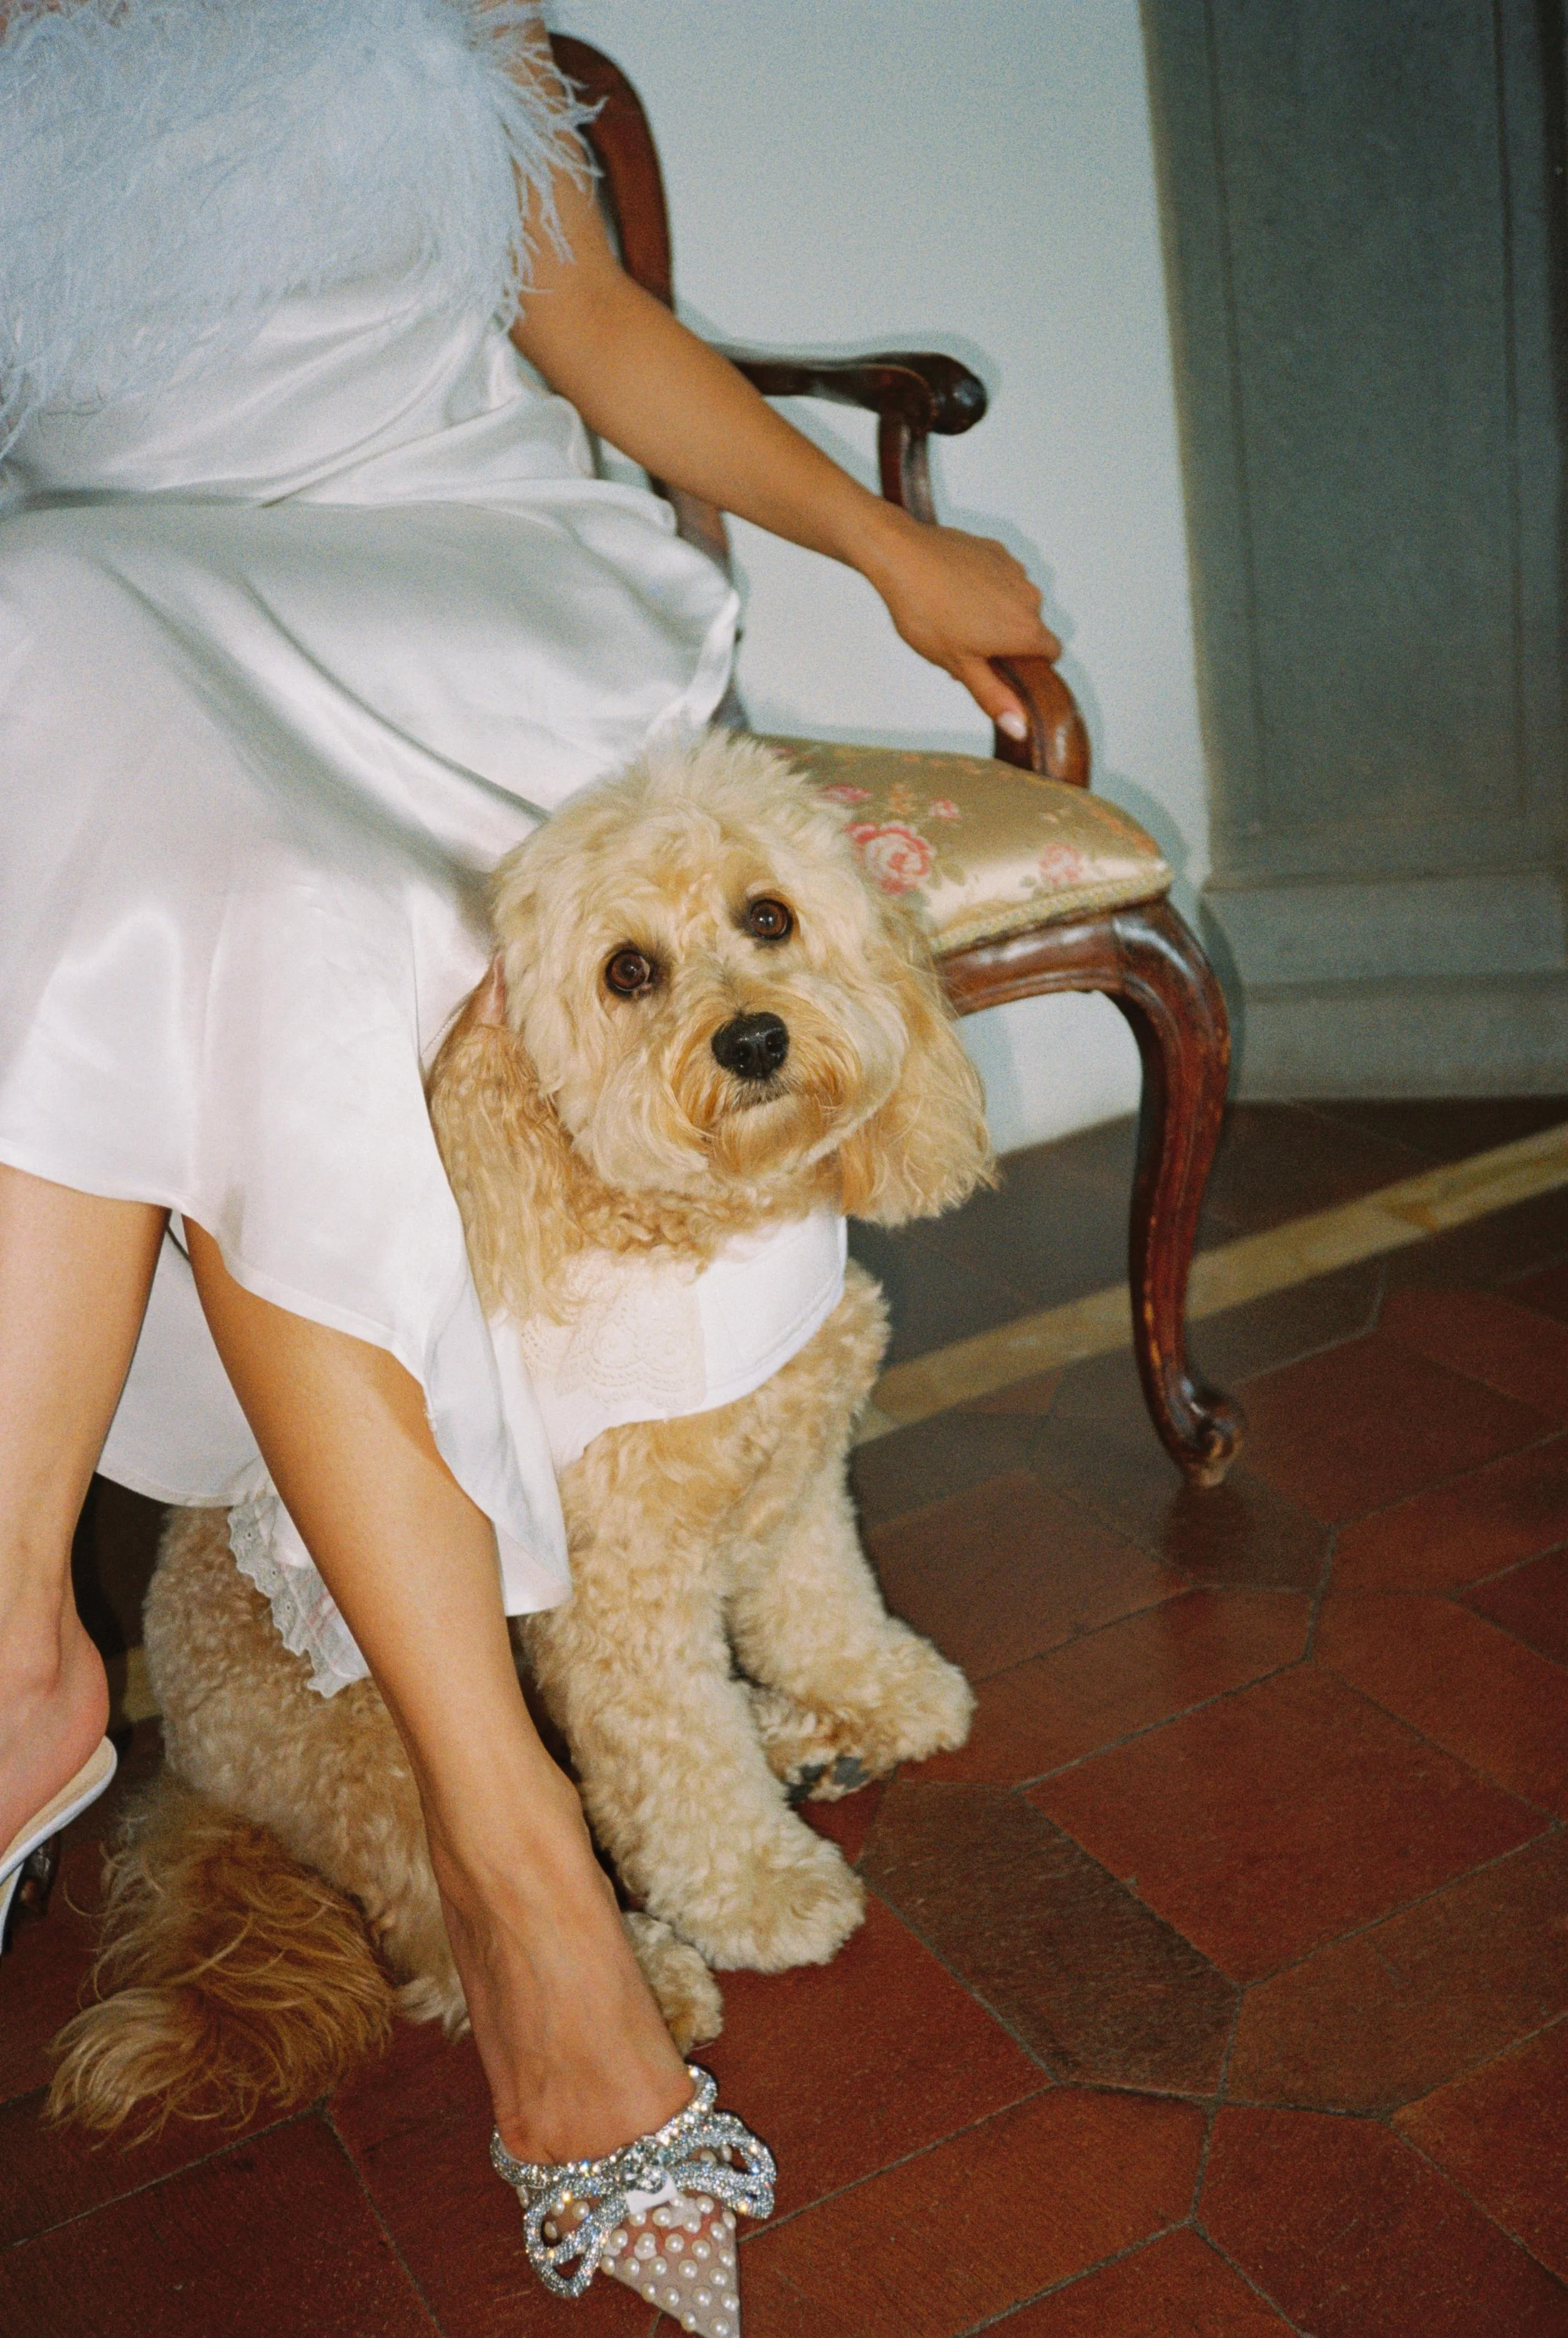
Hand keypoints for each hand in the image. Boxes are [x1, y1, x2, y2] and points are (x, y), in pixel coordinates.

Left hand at [856, 507, 1060, 737]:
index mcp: (1026, 629)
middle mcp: (1029, 597)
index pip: (1052, 654)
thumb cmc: (926, 612)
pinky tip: (953, 590)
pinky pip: (1000, 577)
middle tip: (966, 646)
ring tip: (955, 616)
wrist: (900, 556)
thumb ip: (993, 696)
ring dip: (995, 612)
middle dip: (1006, 639)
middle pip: (1031, 627)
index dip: (1030, 665)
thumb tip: (1020, 727)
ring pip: (1014, 601)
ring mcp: (1014, 570)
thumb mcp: (959, 664)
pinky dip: (985, 586)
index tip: (1002, 668)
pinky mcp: (996, 551)